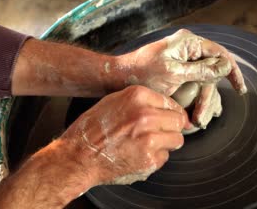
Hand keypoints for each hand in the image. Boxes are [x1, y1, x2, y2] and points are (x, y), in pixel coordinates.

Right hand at [63, 85, 191, 184]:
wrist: (78, 156)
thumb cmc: (92, 130)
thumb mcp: (114, 102)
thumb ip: (142, 102)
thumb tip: (168, 108)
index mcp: (137, 96)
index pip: (172, 103)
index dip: (170, 113)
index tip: (168, 119)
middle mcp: (146, 115)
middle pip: (178, 121)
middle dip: (170, 128)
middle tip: (156, 133)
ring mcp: (149, 138)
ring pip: (177, 140)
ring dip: (166, 143)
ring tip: (146, 144)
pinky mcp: (149, 159)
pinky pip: (165, 157)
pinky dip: (155, 158)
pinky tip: (138, 155)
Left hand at [116, 29, 246, 125]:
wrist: (118, 78)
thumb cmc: (142, 73)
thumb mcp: (174, 74)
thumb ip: (201, 70)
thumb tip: (226, 67)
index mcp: (187, 42)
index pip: (220, 54)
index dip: (232, 71)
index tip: (240, 89)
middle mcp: (187, 49)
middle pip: (212, 71)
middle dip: (209, 96)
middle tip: (202, 118)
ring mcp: (182, 60)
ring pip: (203, 81)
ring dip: (202, 102)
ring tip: (196, 122)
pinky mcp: (177, 72)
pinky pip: (194, 85)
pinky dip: (195, 100)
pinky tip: (196, 115)